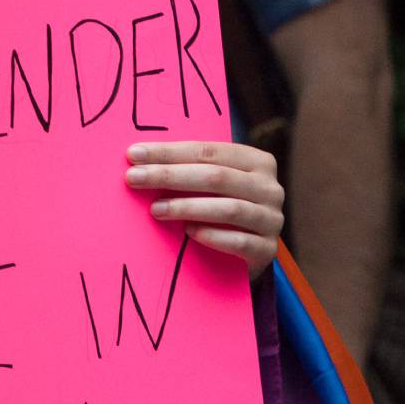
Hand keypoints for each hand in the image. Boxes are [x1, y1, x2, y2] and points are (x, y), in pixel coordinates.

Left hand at [125, 141, 283, 280]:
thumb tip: (138, 159)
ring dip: (187, 207)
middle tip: (133, 178)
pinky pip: (239, 241)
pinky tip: (188, 233)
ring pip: (228, 208)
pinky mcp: (266, 250)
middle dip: (169, 176)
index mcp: (256, 161)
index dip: (169, 152)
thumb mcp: (211, 183)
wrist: (249, 252)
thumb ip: (188, 169)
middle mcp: (269, 188)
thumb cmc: (220, 206)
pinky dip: (212, 236)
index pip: (207, 151)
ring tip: (155, 210)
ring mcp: (271, 219)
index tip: (133, 155)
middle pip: (215, 177)